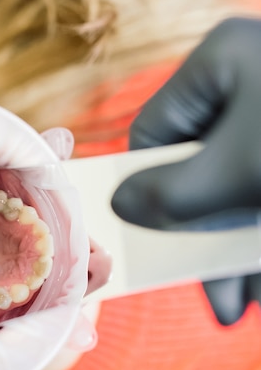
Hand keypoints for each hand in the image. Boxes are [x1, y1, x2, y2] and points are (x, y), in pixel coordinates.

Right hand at [111, 17, 260, 324]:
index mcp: (222, 65)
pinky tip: (260, 281)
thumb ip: (170, 195)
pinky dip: (260, 244)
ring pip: (236, 196)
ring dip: (238, 254)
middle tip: (217, 298)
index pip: (154, 132)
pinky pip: (260, 203)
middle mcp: (248, 88)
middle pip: (198, 175)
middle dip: (204, 241)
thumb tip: (122, 207)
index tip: (146, 237)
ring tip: (244, 304)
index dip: (144, 188)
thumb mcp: (237, 174)